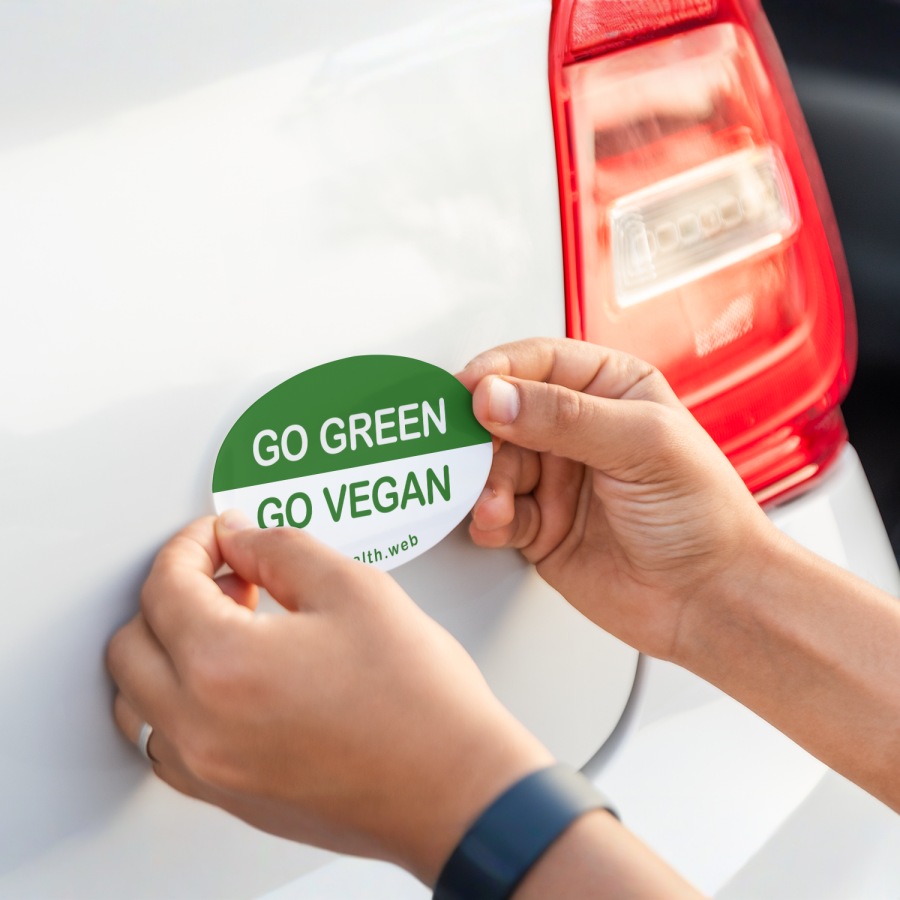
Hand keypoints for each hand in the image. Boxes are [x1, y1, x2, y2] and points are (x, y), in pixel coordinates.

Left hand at [106, 513, 551, 883]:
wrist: (456, 787)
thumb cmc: (418, 700)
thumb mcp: (353, 588)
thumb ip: (280, 547)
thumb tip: (240, 536)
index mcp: (222, 665)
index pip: (165, 585)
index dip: (190, 544)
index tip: (218, 535)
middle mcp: (200, 726)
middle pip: (133, 642)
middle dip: (172, 592)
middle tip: (227, 572)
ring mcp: (212, 771)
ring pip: (137, 701)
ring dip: (166, 650)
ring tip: (226, 624)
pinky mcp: (232, 798)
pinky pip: (168, 744)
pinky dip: (178, 702)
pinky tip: (230, 680)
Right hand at [457, 337, 774, 661]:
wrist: (710, 599)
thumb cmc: (703, 514)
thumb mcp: (642, 445)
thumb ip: (564, 417)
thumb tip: (496, 396)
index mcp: (610, 389)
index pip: (539, 362)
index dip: (498, 372)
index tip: (467, 389)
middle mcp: (578, 430)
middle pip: (504, 414)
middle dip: (483, 435)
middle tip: (469, 451)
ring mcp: (557, 478)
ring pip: (494, 465)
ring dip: (486, 483)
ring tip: (497, 502)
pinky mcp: (542, 525)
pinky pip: (497, 512)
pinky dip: (490, 518)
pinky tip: (499, 523)